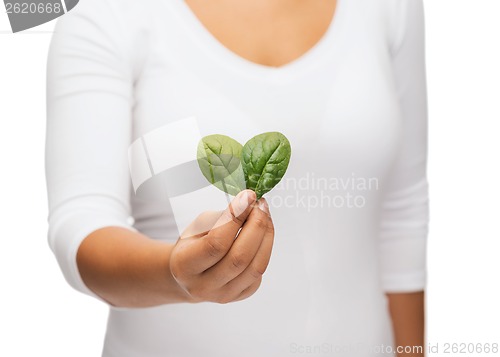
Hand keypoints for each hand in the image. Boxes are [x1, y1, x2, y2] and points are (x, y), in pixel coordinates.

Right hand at [169, 189, 273, 303]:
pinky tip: (260, 235)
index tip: (248, 196)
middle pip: (240, 257)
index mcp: (184, 265)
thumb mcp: (198, 226)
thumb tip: (251, 204)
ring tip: (265, 215)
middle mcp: (203, 286)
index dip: (236, 217)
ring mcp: (223, 296)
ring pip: (256, 267)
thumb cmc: (193, 243)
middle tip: (261, 204)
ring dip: (266, 236)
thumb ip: (223, 218)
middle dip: (256, 226)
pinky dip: (265, 249)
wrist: (188, 274)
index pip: (216, 243)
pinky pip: (259, 273)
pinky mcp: (240, 296)